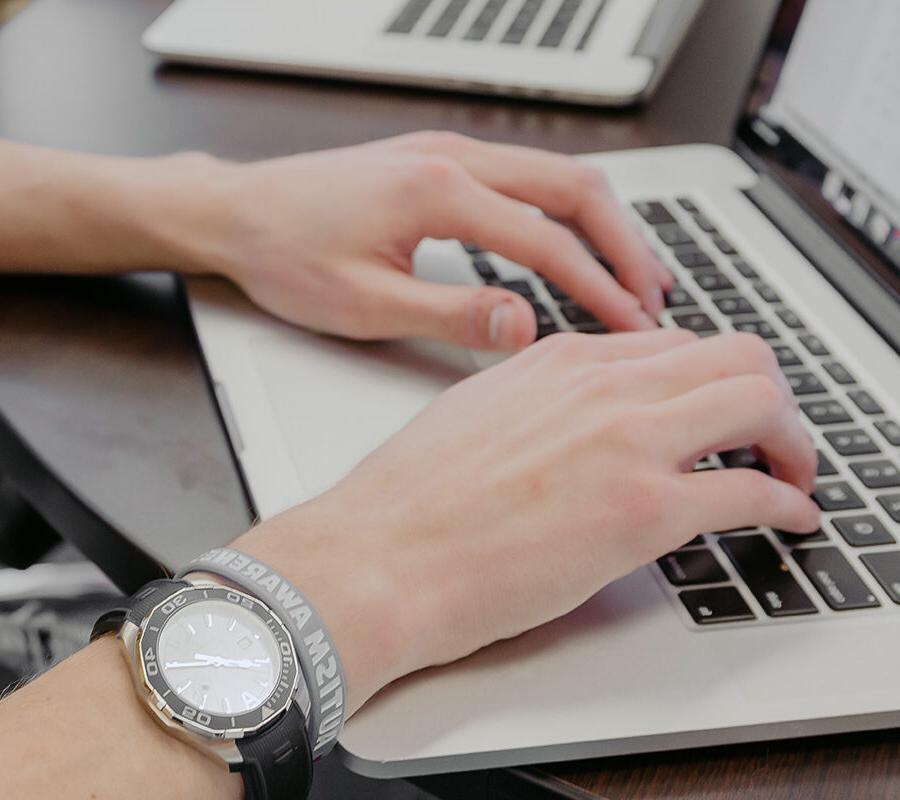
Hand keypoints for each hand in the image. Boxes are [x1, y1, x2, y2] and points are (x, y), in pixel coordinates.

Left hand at [180, 132, 669, 348]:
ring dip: (603, 225)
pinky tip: (577, 246)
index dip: (598, 287)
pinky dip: (566, 215)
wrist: (237, 213)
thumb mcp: (365, 303)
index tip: (632, 325)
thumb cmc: (286, 255)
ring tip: (635, 274)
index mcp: (438, 191)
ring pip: (557, 178)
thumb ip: (452, 313)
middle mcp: (454, 159)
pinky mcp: (441, 164)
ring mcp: (450, 154)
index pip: (547, 241)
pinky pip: (528, 181)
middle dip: (624, 245)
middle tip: (656, 297)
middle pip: (574, 189)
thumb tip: (525, 325)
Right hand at [238, 329, 818, 712]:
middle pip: (733, 354)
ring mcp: (624, 442)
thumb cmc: (409, 500)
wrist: (377, 555)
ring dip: (791, 437)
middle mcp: (600, 388)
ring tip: (791, 471)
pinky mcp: (640, 511)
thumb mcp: (476, 416)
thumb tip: (581, 428)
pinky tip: (786, 515)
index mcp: (557, 360)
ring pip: (758, 400)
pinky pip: (751, 489)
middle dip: (769, 394)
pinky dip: (786, 499)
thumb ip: (541, 406)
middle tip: (770, 433)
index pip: (671, 345)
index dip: (708, 378)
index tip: (716, 408)